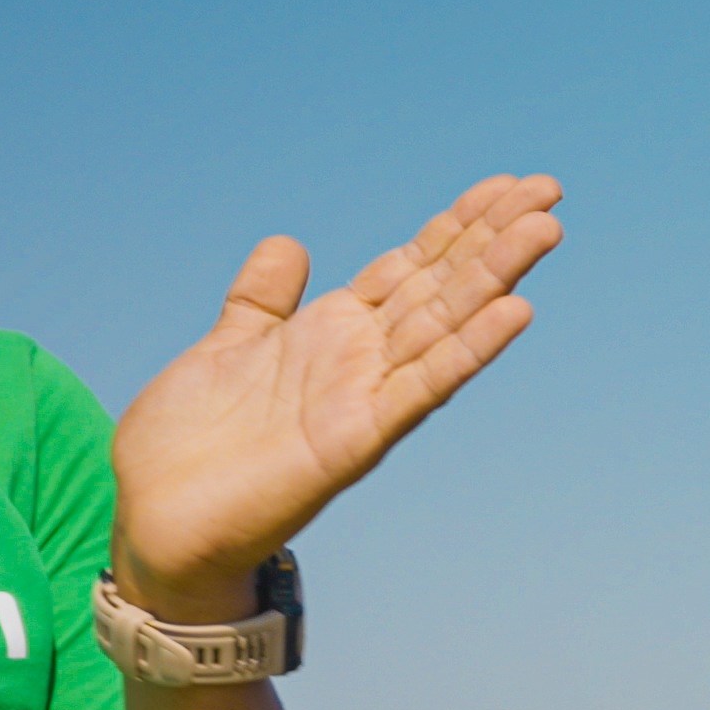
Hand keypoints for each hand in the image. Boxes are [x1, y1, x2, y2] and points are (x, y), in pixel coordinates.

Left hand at [110, 175, 562, 621]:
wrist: (158, 522)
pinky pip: (424, 387)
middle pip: (443, 285)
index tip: (508, 187)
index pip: (412, 265)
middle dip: (495, 236)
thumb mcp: (226, 347)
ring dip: (499, 277)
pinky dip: (471, 350)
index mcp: (332, 333)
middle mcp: (360, 360)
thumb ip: (262, 299)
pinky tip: (515, 311)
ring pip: (447, 324)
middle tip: (551, 189)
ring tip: (547, 230)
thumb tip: (289, 244)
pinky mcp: (357, 439)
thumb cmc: (189, 447)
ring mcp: (365, 398)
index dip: (458, 224)